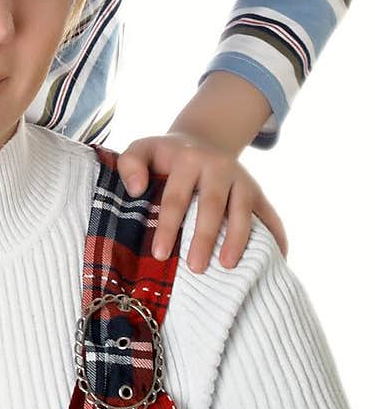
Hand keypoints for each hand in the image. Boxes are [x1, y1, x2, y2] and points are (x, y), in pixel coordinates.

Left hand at [116, 132, 287, 272]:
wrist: (202, 140)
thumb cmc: (166, 156)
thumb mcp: (143, 150)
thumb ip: (130, 164)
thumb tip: (136, 190)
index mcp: (188, 160)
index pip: (176, 197)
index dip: (168, 226)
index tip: (160, 254)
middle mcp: (218, 167)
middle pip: (211, 205)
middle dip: (204, 237)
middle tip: (195, 267)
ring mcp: (242, 179)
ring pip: (242, 211)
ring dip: (237, 239)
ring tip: (227, 266)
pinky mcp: (257, 191)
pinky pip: (270, 215)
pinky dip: (277, 236)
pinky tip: (278, 259)